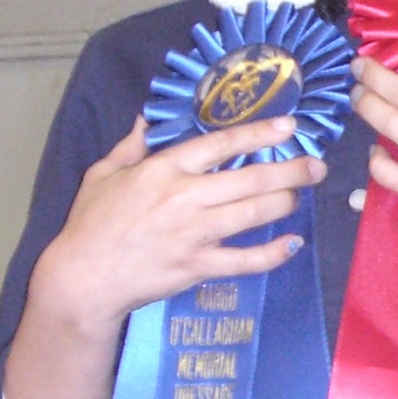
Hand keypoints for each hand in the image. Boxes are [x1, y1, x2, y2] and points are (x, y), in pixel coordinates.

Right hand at [29, 116, 326, 334]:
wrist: (82, 278)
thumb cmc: (90, 225)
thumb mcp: (102, 174)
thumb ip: (129, 146)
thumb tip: (145, 120)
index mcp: (163, 170)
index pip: (221, 144)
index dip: (259, 133)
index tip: (289, 127)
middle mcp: (184, 198)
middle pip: (249, 178)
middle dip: (289, 170)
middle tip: (315, 166)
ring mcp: (194, 234)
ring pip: (253, 214)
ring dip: (285, 203)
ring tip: (302, 195)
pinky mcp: (198, 267)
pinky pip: (245, 260)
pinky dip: (273, 253)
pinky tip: (292, 243)